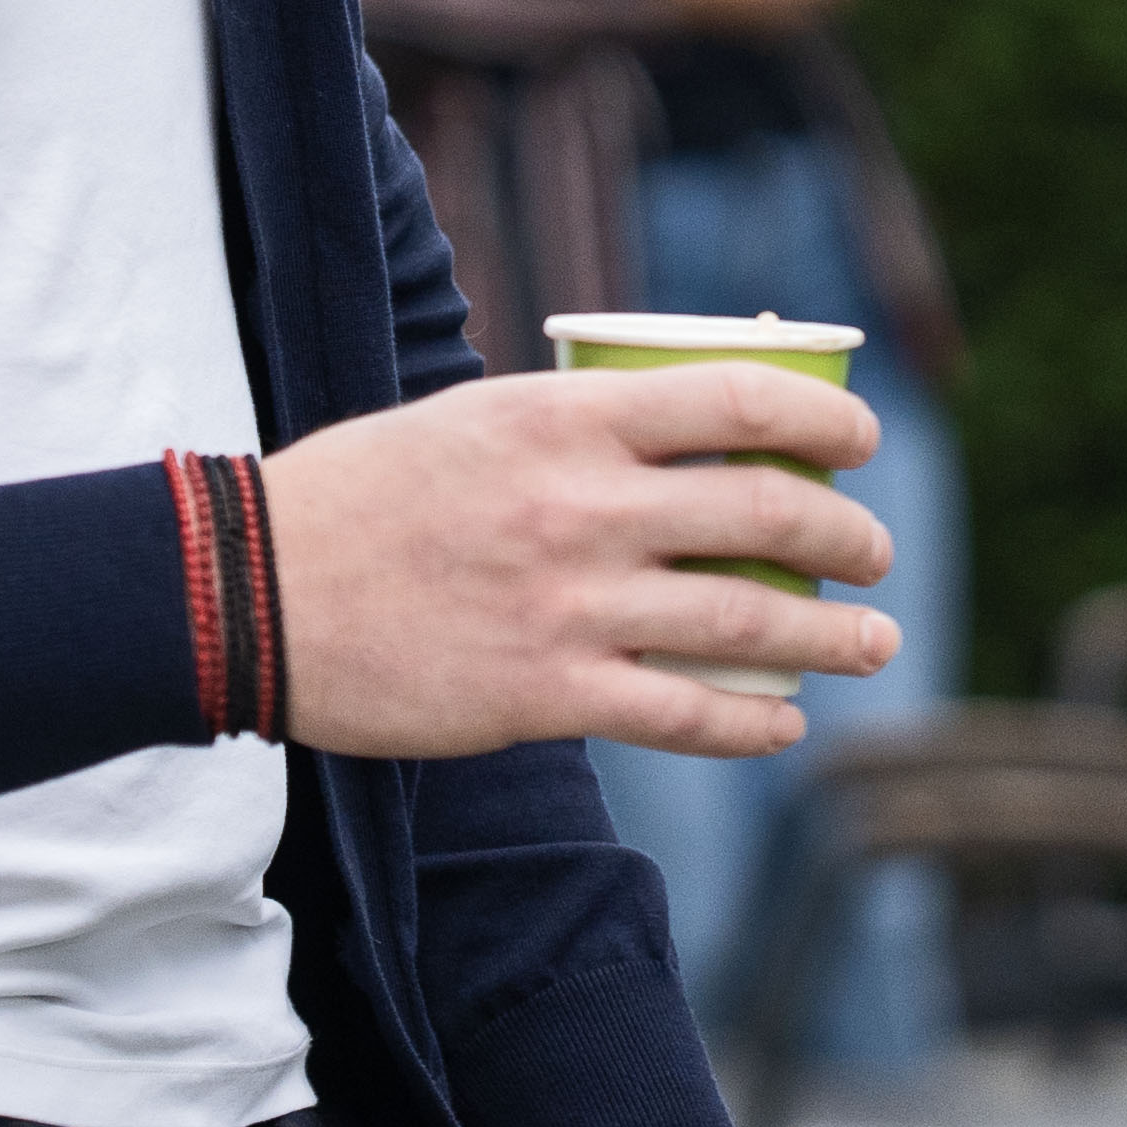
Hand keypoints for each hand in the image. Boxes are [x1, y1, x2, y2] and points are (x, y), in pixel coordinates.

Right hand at [261, 367, 900, 762]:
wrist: (252, 592)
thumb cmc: (363, 496)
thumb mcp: (474, 417)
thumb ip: (573, 422)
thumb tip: (675, 417)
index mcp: (568, 418)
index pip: (746, 401)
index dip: (829, 419)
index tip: (861, 440)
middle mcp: (584, 506)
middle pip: (771, 514)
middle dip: (850, 538)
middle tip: (874, 554)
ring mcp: (570, 604)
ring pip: (750, 622)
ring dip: (833, 636)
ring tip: (874, 641)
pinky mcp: (545, 693)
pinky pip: (685, 713)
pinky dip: (753, 725)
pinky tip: (785, 725)